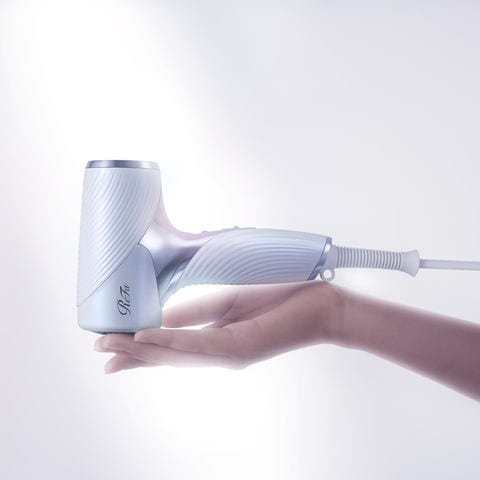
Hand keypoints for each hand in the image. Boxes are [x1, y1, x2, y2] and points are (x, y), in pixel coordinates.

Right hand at [94, 281, 344, 373]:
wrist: (318, 303)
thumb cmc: (277, 298)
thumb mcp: (228, 300)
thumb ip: (195, 312)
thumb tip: (162, 318)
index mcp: (215, 339)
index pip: (171, 346)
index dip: (140, 349)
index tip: (111, 349)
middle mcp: (218, 351)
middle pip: (168, 354)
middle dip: (132, 354)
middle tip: (98, 352)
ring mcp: (229, 352)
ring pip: (178, 353)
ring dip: (143, 350)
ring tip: (111, 347)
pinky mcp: (241, 346)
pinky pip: (199, 344)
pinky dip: (170, 341)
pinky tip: (147, 340)